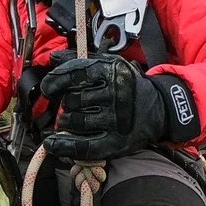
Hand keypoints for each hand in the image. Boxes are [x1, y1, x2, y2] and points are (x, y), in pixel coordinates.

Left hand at [39, 52, 166, 160]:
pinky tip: (52, 143)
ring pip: (74, 122)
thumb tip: (52, 59)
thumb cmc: (126, 86)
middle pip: (72, 100)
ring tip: (71, 120)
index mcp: (111, 72)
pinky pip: (83, 146)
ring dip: (66, 122)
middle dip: (67, 103)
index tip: (48, 89)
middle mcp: (114, 95)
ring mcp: (115, 120)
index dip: (55, 81)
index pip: (75, 74)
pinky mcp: (115, 142)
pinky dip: (63, 146)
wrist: (157, 109)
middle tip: (73, 105)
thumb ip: (79, 61)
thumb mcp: (107, 65)